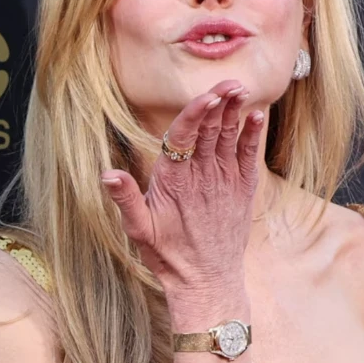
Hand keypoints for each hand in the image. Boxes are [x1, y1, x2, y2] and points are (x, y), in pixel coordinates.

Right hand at [101, 80, 263, 292]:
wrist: (207, 282)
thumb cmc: (169, 256)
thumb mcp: (139, 231)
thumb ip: (125, 199)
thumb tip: (107, 173)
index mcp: (174, 182)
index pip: (184, 138)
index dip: (196, 113)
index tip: (206, 94)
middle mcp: (203, 178)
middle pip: (211, 131)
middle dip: (220, 103)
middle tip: (230, 80)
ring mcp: (225, 184)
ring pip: (230, 139)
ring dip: (235, 112)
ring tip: (240, 87)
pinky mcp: (241, 191)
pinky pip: (248, 157)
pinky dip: (252, 135)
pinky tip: (256, 115)